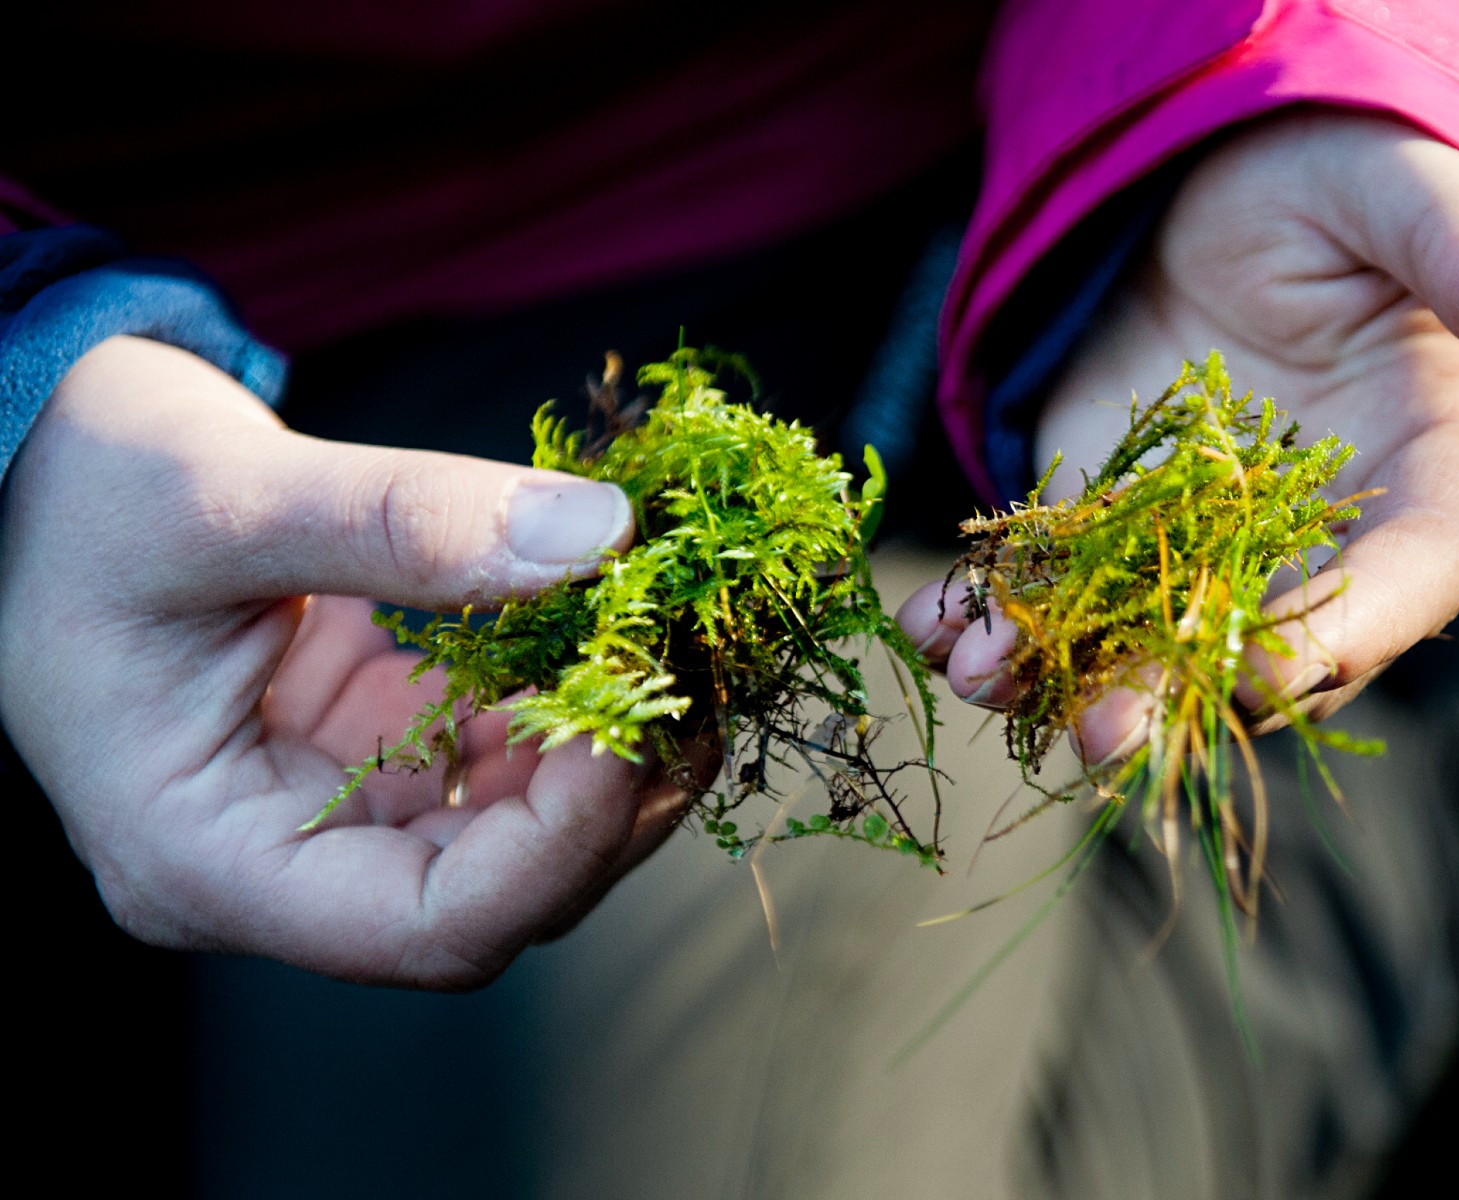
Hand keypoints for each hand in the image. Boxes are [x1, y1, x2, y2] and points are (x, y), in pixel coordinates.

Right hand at [0, 336, 689, 988]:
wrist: (35, 452)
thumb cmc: (81, 486)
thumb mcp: (223, 493)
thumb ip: (406, 522)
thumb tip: (600, 537)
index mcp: (198, 859)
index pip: (425, 930)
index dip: (556, 849)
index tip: (629, 725)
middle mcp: (272, 865)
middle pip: (494, 900)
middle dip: (608, 800)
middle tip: (688, 675)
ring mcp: (330, 811)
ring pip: (518, 840)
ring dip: (611, 752)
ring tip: (673, 644)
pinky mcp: (375, 749)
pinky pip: (502, 762)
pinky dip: (574, 704)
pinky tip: (621, 632)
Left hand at [899, 110, 1458, 760]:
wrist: (1242, 175)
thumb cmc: (1360, 184)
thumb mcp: (1415, 198)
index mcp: (1443, 480)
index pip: (1412, 576)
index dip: (1346, 631)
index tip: (1269, 671)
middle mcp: (1333, 544)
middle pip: (1271, 651)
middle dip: (1182, 697)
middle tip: (1106, 734)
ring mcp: (1216, 546)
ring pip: (1154, 640)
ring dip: (1068, 673)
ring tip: (985, 677)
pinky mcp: (1117, 520)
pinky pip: (1064, 586)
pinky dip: (1001, 616)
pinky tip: (938, 627)